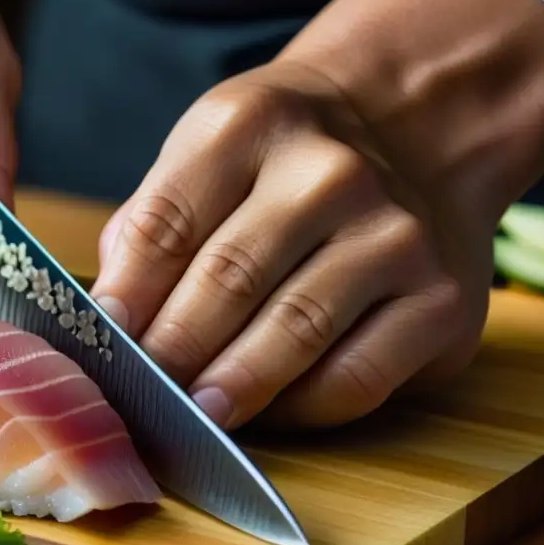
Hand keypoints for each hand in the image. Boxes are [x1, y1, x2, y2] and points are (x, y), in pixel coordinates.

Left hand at [90, 63, 484, 430]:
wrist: (416, 129)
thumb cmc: (287, 161)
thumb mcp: (212, 153)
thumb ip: (155, 225)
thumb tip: (113, 322)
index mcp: (253, 125)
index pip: (168, 223)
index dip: (127, 297)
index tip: (103, 346)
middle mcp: (331, 173)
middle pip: (229, 280)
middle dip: (173, 353)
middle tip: (141, 400)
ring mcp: (395, 237)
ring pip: (295, 333)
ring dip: (234, 387)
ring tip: (195, 419)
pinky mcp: (441, 303)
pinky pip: (355, 379)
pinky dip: (302, 408)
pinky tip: (269, 412)